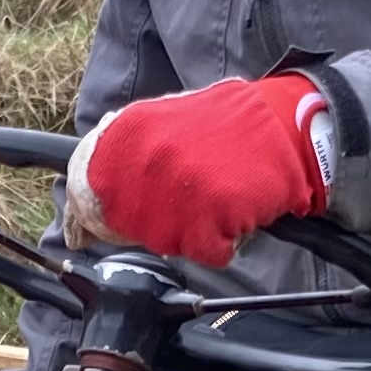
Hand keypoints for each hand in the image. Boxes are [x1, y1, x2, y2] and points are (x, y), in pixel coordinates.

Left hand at [65, 74, 329, 268]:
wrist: (287, 119)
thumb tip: (83, 212)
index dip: (106, 216)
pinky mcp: (216, 212)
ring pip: (168, 242)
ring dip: (194, 233)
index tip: (114, 223)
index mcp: (129, 133)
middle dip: (158, 225)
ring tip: (218, 200)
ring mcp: (182, 186)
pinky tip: (236, 211)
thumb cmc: (229, 126)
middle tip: (191, 205)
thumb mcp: (166, 123)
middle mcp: (149, 159)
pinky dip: (223, 243)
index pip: (92, 196)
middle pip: (133, 226)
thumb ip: (128, 158)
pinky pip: (207, 251)